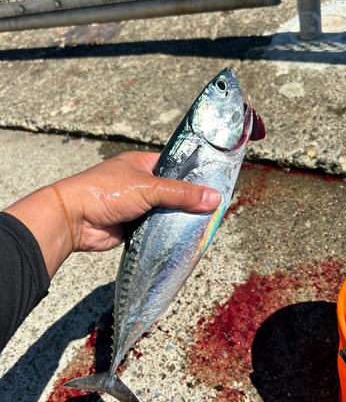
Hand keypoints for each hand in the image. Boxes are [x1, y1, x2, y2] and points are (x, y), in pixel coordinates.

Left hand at [4, 152, 220, 277]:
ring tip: (206, 223)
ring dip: (178, 218)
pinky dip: (167, 232)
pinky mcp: (134, 226)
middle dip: (189, 200)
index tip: (216, 184)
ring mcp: (138, 206)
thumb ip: (181, 193)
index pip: (175, 166)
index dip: (194, 175)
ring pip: (166, 211)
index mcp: (143, 164)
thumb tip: (214, 198)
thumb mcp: (148, 187)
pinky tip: (186, 237)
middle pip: (173, 191)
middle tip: (215, 208)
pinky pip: (156, 228)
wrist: (74, 220)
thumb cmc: (105, 191)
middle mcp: (141, 183)